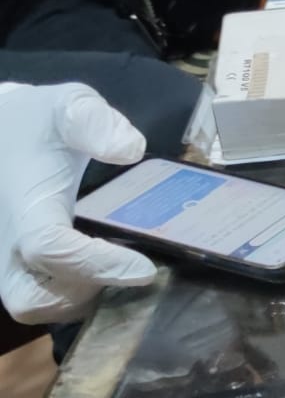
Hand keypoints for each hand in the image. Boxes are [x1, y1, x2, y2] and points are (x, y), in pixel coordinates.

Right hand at [0, 83, 156, 324]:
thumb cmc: (36, 121)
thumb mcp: (68, 105)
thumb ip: (95, 122)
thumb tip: (131, 150)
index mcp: (24, 206)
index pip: (50, 248)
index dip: (99, 264)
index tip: (146, 267)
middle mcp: (5, 240)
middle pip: (30, 298)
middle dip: (79, 295)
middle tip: (123, 272)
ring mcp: (2, 254)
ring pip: (30, 304)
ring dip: (74, 298)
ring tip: (115, 270)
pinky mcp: (9, 259)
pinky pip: (33, 294)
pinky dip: (66, 294)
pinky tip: (101, 269)